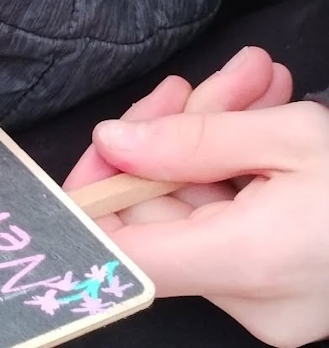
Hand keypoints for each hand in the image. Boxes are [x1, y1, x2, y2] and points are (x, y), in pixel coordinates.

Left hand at [90, 97, 328, 346]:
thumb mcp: (288, 135)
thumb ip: (188, 138)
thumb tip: (110, 141)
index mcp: (247, 264)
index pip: (121, 251)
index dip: (94, 195)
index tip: (102, 144)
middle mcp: (249, 300)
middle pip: (163, 211)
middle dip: (175, 135)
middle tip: (209, 84)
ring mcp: (265, 300)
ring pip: (196, 207)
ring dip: (212, 140)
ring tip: (255, 83)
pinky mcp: (278, 287)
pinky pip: (227, 220)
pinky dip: (234, 170)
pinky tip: (259, 118)